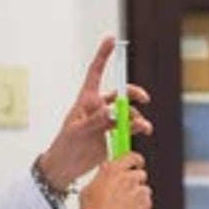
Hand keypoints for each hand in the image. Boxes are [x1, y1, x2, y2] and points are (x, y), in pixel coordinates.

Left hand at [38, 37, 151, 192]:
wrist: (66, 168)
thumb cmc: (65, 147)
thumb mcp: (76, 132)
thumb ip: (94, 121)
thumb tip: (111, 110)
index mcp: (86, 100)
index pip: (95, 73)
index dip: (103, 56)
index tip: (111, 40)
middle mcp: (98, 107)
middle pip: (120, 93)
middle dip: (133, 93)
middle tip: (144, 99)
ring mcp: (106, 121)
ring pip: (127, 112)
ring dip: (137, 117)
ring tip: (142, 127)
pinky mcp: (112, 135)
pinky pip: (128, 128)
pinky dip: (137, 128)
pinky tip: (141, 132)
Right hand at [80, 153, 151, 208]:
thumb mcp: (88, 189)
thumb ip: (101, 177)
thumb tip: (104, 172)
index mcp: (114, 171)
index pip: (133, 157)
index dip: (136, 161)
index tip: (137, 164)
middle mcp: (129, 178)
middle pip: (141, 174)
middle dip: (136, 182)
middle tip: (127, 192)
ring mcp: (139, 192)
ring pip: (145, 190)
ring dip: (138, 196)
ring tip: (125, 207)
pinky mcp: (146, 205)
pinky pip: (147, 203)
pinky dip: (141, 208)